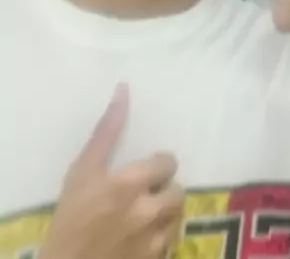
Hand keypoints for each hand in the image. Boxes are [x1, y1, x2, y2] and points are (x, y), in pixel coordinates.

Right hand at [39, 84, 184, 258]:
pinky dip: (161, 239)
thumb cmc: (69, 219)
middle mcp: (148, 211)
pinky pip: (170, 243)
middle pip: (178, 191)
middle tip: (147, 194)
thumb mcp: (81, 171)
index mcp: (130, 184)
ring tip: (147, 216)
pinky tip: (143, 239)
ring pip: (178, 217)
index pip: (168, 163)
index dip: (160, 165)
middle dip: (165, 191)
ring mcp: (154, 241)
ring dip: (166, 215)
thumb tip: (124, 88)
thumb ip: (106, 131)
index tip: (149, 170)